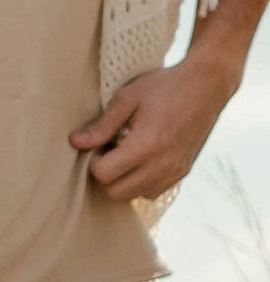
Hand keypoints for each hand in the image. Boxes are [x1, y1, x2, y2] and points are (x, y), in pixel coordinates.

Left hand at [72, 52, 238, 202]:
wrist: (205, 86)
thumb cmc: (163, 87)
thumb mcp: (126, 98)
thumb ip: (101, 125)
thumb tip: (75, 142)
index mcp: (146, 146)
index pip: (104, 175)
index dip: (94, 160)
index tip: (99, 143)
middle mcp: (163, 165)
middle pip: (117, 193)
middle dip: (106, 175)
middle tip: (108, 149)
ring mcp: (175, 172)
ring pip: (135, 195)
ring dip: (123, 180)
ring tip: (125, 152)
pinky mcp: (183, 173)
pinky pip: (153, 191)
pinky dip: (141, 181)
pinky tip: (141, 157)